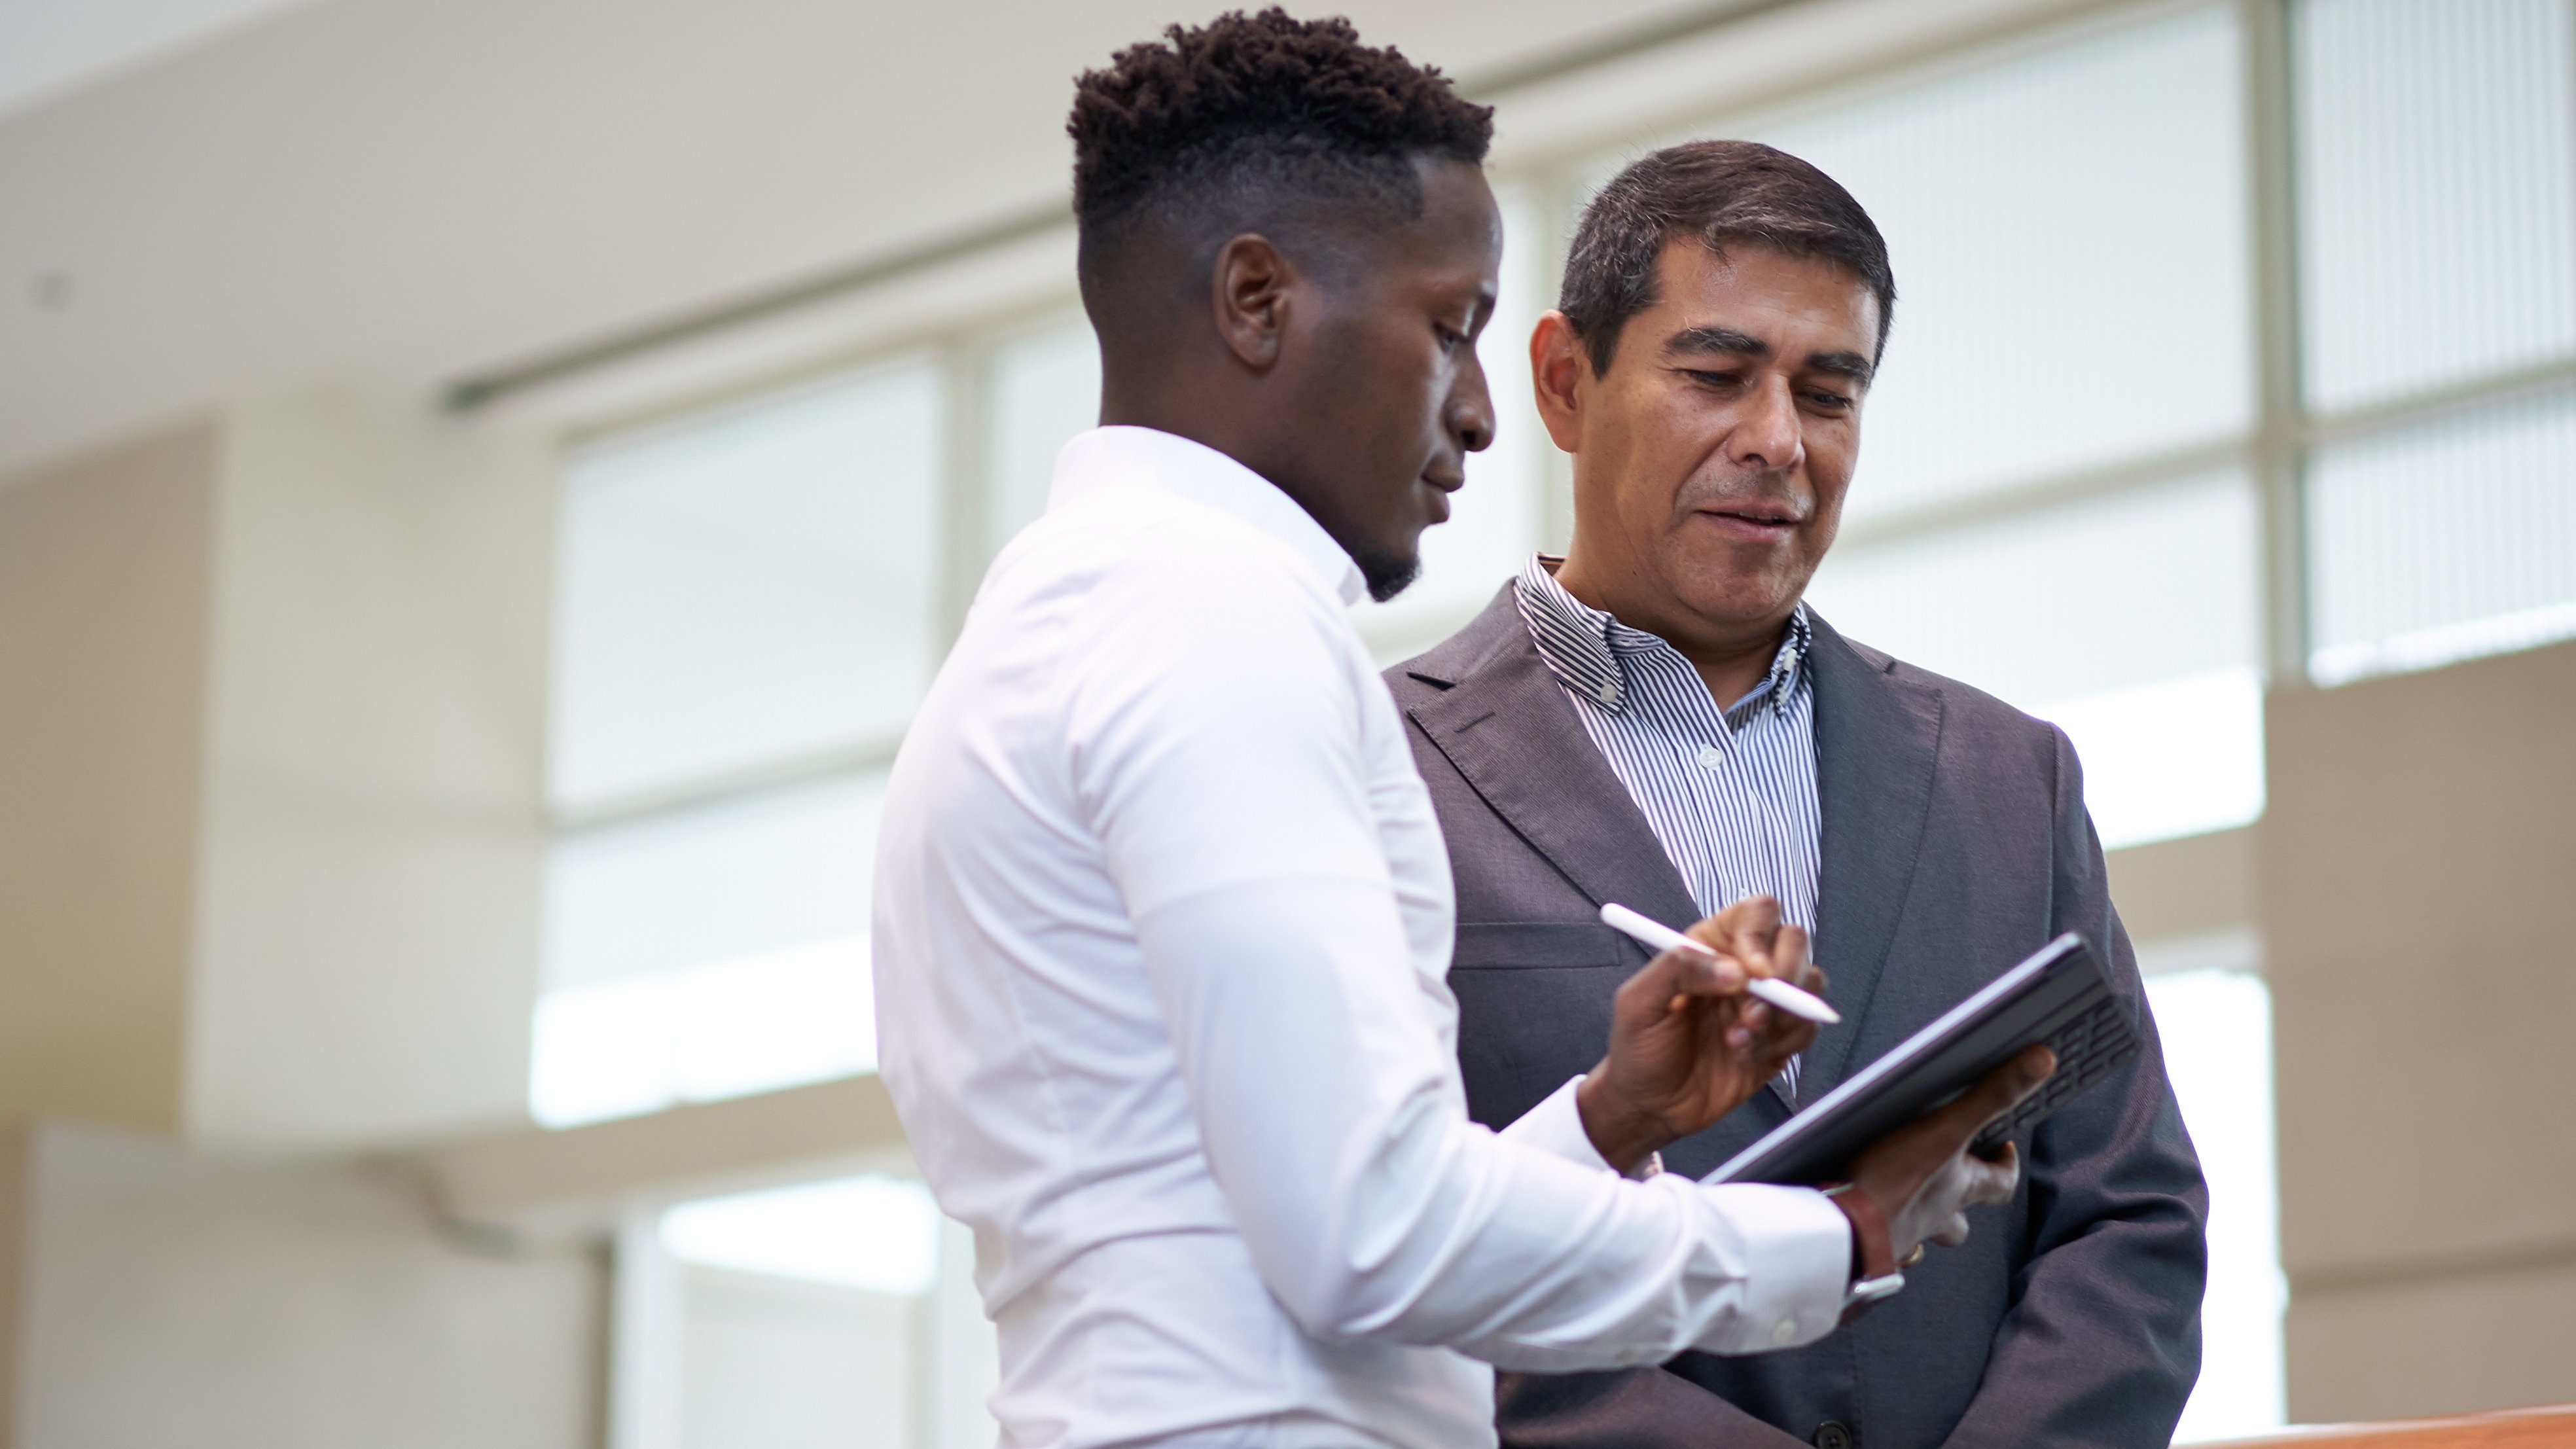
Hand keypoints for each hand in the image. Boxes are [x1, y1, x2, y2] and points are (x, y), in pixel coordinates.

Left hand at [1577, 896, 1825, 1172]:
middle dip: (1783, 977)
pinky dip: (1783, 1043)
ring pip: (1808, 984)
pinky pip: (1807, 1027)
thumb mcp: (1640, 1003)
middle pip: (1794, 941)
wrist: (1651, 1107)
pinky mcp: (1778, 1039)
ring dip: (1781, 1015)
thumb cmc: (1638, 1051)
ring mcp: (1765, 1003)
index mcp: (1709, 946)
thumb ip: (1679, 969)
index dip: (1761, 936)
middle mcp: (1743, 968)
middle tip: (1751, 1013)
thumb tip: (1734, 969)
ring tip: (1737, 1040)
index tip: (1754, 973)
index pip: (1756, 913)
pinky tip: (1746, 1056)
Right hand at [1839, 1045, 2055, 1263]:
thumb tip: (2041, 1063)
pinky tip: (1867, 1211)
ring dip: (1923, 1215)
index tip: (2003, 1145)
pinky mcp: (1871, 1238)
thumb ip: (1991, 1096)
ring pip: (1924, 1232)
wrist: (1844, 1228)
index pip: (2002, 1183)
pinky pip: (1884, 1238)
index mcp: (1961, 1189)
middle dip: (1963, 1202)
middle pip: (1963, 1220)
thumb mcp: (1947, 1129)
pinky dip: (1882, 1226)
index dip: (2007, 1164)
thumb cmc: (1894, 1184)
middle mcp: (1938, 1214)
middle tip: (1953, 1178)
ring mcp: (1905, 1230)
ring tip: (1906, 1194)